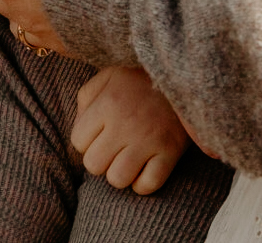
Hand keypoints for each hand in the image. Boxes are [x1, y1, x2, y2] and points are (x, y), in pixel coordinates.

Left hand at [72, 66, 187, 193]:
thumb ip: (87, 98)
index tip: (100, 133)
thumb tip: (79, 128)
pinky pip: (148, 185)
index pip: (78, 142)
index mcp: (107, 103)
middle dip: (100, 160)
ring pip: (117, 179)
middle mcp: (125, 123)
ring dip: (121, 173)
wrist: (184, 76)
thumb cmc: (140, 80)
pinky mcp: (171, 152)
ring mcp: (149, 139)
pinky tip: (145, 168)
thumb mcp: (108, 76)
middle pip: (94, 165)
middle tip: (113, 148)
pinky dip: (144, 183)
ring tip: (128, 159)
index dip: (86, 141)